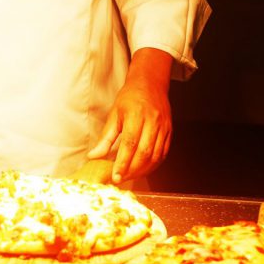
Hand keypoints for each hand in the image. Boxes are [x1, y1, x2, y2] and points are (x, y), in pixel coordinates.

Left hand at [87, 48, 172, 184]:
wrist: (151, 84)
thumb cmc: (130, 98)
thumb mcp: (114, 114)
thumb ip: (106, 137)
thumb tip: (94, 156)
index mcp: (137, 115)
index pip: (130, 144)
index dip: (122, 162)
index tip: (115, 176)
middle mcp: (153, 122)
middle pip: (144, 152)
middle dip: (132, 170)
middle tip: (120, 179)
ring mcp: (163, 127)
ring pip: (155, 156)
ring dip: (142, 170)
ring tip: (129, 176)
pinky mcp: (169, 132)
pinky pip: (163, 153)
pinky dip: (153, 165)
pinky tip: (142, 169)